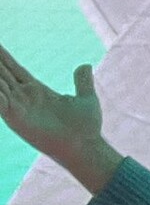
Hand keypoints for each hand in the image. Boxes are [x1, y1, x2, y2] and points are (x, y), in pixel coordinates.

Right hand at [0, 45, 120, 192]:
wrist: (86, 147)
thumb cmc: (86, 127)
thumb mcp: (86, 99)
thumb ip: (83, 82)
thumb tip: (85, 65)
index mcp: (37, 91)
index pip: (15, 69)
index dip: (4, 57)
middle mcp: (24, 98)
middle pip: (2, 74)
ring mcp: (19, 108)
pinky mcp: (17, 120)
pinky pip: (1, 103)